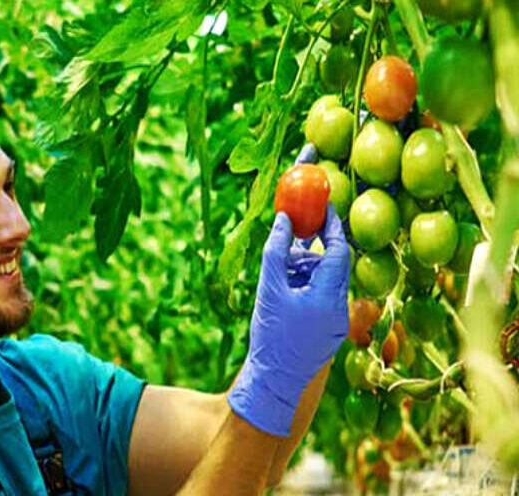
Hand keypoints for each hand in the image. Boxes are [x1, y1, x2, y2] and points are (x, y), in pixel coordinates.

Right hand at [228, 205, 349, 435]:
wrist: (274, 382)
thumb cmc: (271, 336)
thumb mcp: (269, 288)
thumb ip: (276, 251)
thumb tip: (284, 219)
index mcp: (330, 295)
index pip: (339, 250)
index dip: (332, 225)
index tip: (323, 205)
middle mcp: (341, 308)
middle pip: (330, 266)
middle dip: (309, 252)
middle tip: (289, 241)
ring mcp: (337, 322)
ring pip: (324, 282)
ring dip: (303, 271)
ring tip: (277, 276)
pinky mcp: (329, 332)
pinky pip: (321, 299)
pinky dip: (304, 288)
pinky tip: (282, 293)